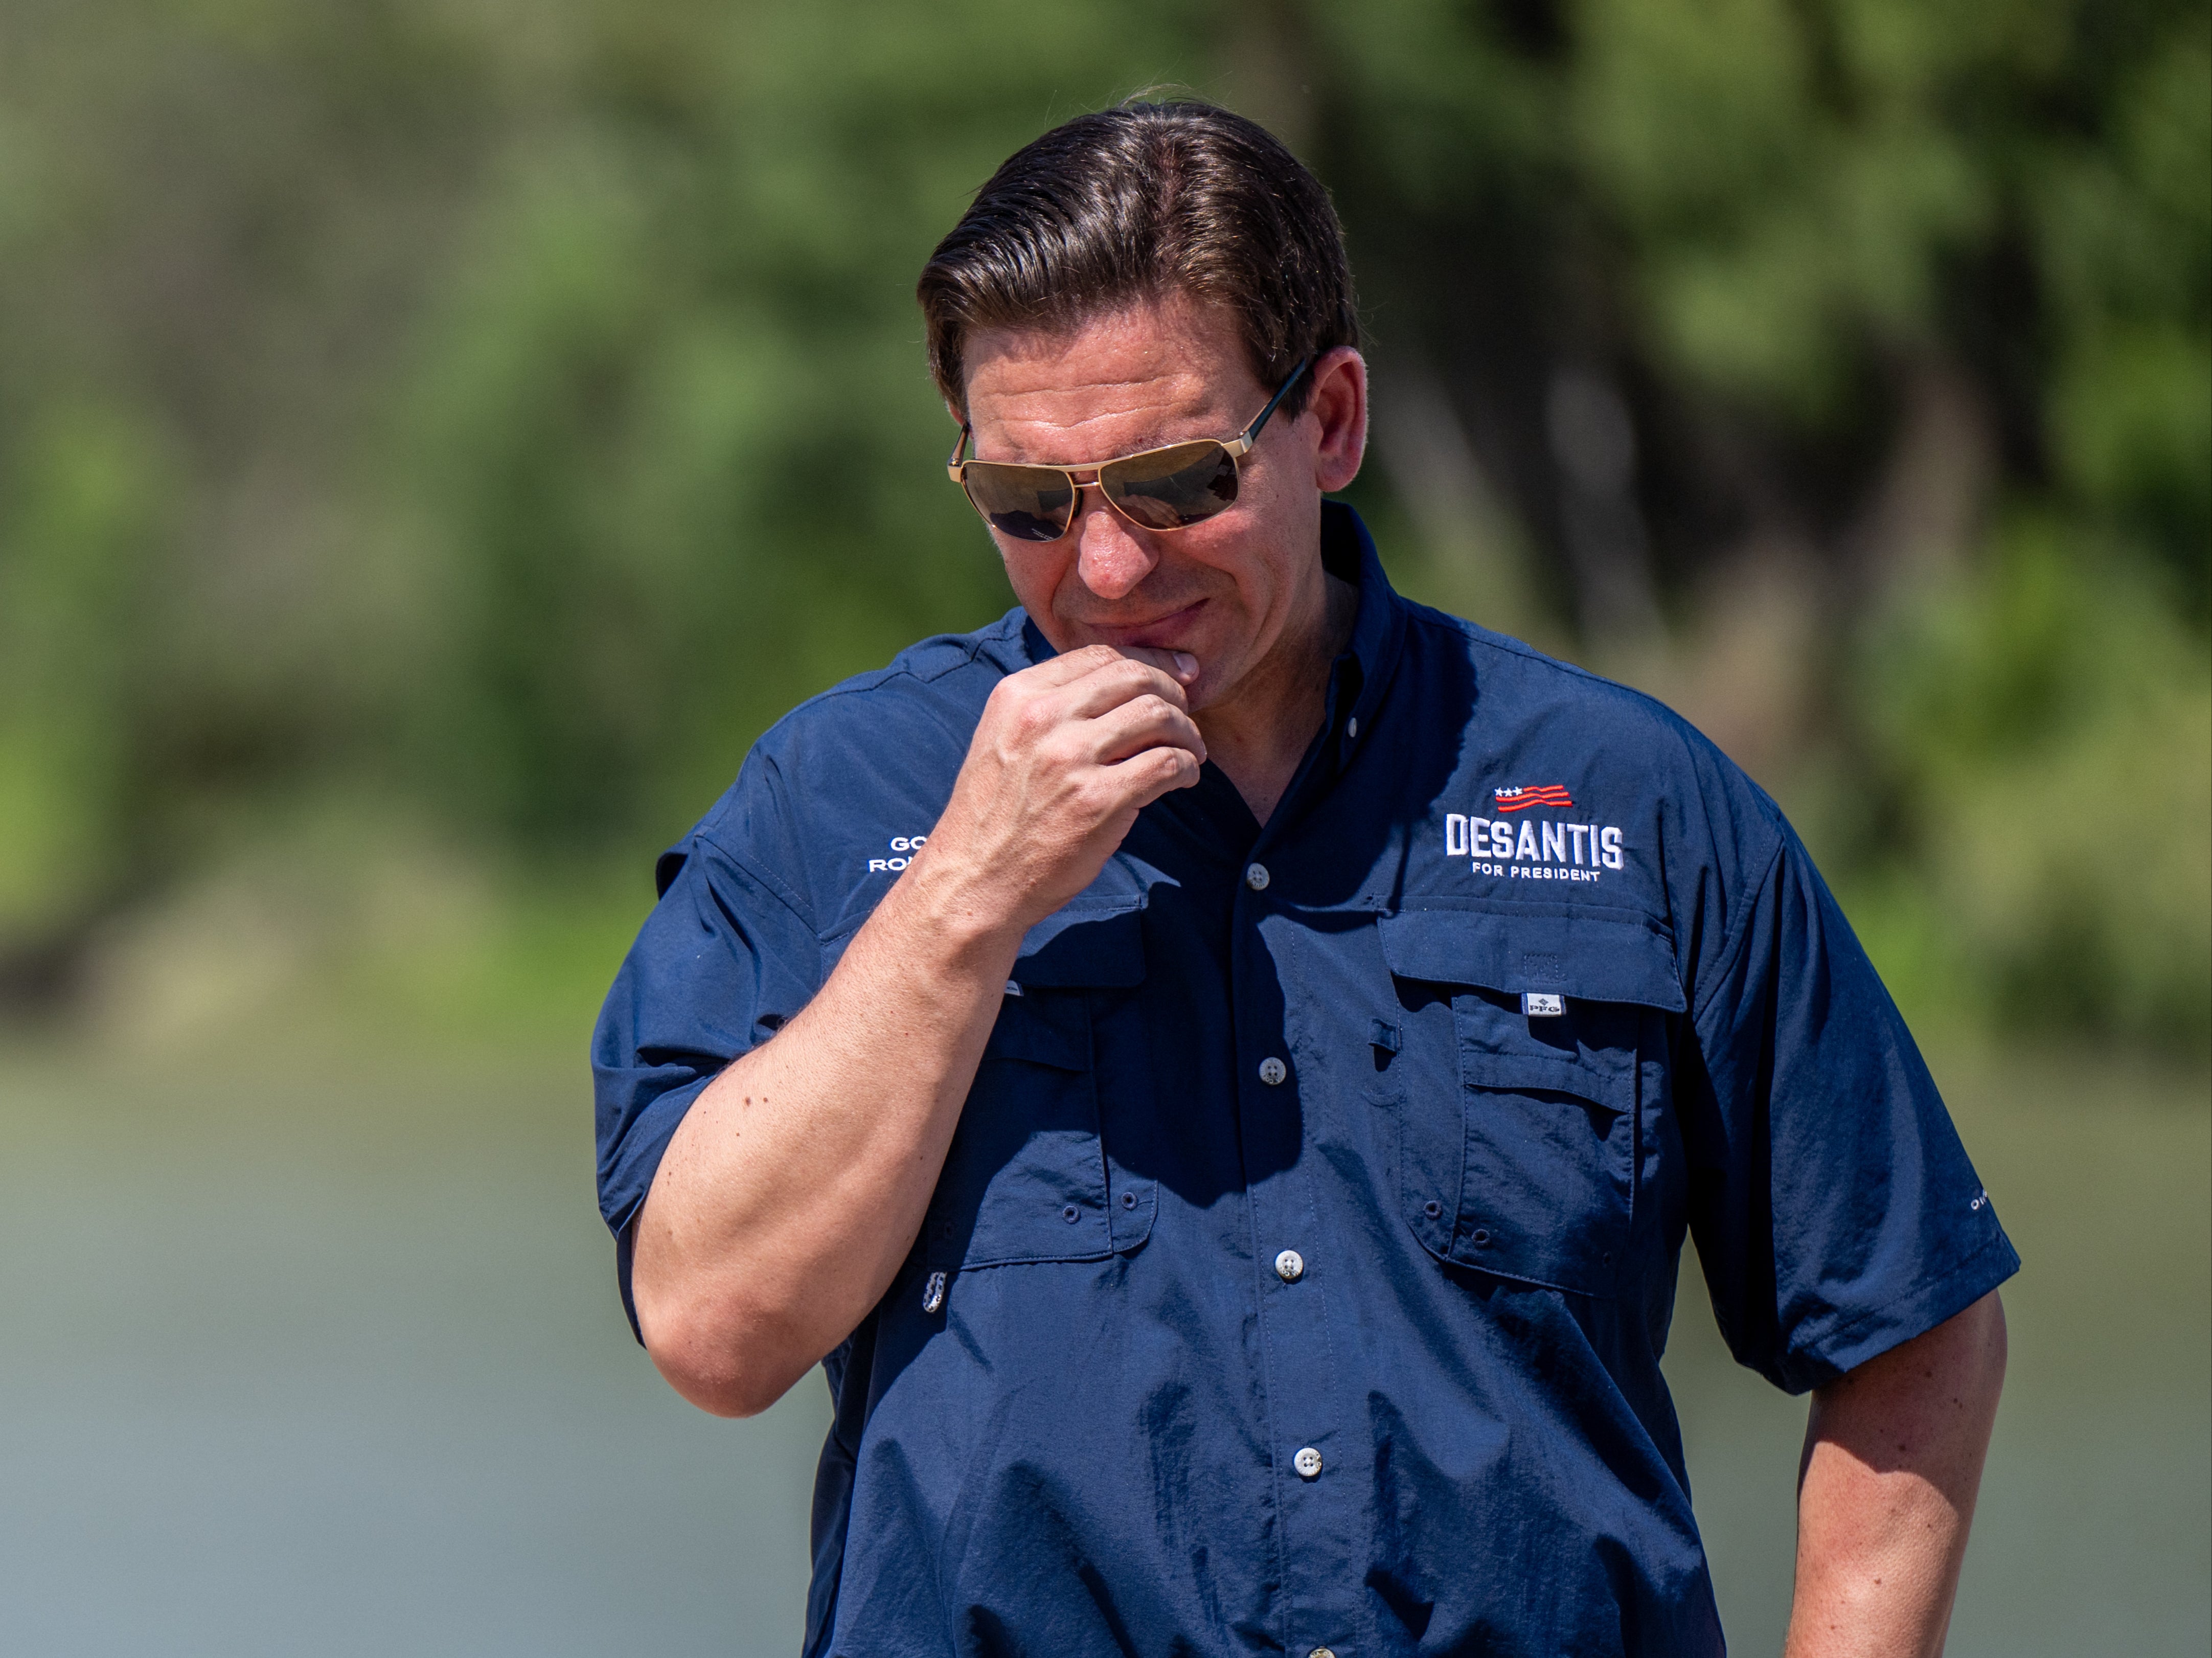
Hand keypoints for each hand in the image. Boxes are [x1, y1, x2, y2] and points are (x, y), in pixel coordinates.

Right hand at [908, 644, 1205, 934]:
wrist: (975, 879)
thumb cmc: (997, 815)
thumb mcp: (1005, 740)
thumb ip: (1050, 708)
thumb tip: (1122, 685)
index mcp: (1019, 695)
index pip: (1101, 656)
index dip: (1148, 663)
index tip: (1175, 678)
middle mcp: (1043, 718)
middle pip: (1135, 677)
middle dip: (1174, 693)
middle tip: (1186, 718)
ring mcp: (1071, 758)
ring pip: (1158, 715)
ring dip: (1187, 732)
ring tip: (1191, 752)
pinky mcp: (1098, 801)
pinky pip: (1167, 763)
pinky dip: (1187, 767)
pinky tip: (1184, 779)